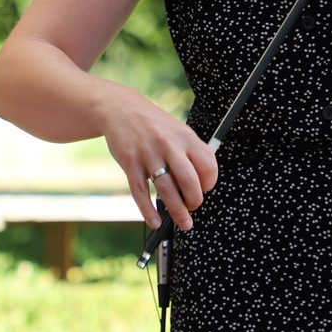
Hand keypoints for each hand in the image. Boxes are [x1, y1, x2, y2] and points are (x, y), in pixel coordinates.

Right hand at [99, 86, 217, 231]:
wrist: (121, 109)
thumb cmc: (154, 125)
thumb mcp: (178, 130)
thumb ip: (191, 152)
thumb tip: (203, 182)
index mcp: (186, 137)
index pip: (208, 165)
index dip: (210, 183)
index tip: (205, 190)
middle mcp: (169, 145)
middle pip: (189, 180)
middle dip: (195, 201)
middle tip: (193, 207)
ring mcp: (148, 154)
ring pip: (166, 189)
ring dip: (177, 211)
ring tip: (184, 223)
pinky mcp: (130, 163)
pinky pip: (140, 192)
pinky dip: (148, 211)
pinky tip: (155, 221)